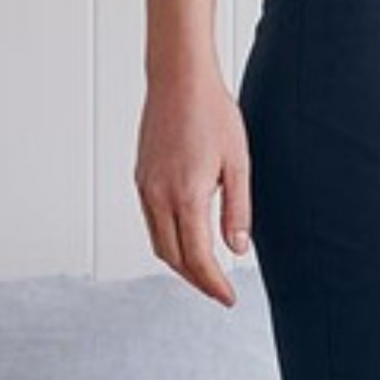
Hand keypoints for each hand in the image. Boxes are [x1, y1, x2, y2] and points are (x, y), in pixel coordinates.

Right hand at [135, 64, 254, 306]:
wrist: (178, 80)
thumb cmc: (213, 114)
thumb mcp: (238, 163)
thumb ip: (238, 210)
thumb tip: (237, 250)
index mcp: (186, 195)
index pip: (197, 257)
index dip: (213, 284)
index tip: (228, 298)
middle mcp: (158, 196)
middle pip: (172, 258)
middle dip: (196, 281)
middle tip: (219, 292)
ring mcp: (145, 188)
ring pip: (158, 242)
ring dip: (180, 263)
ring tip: (205, 273)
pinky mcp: (141, 178)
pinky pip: (151, 222)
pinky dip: (168, 240)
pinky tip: (186, 240)